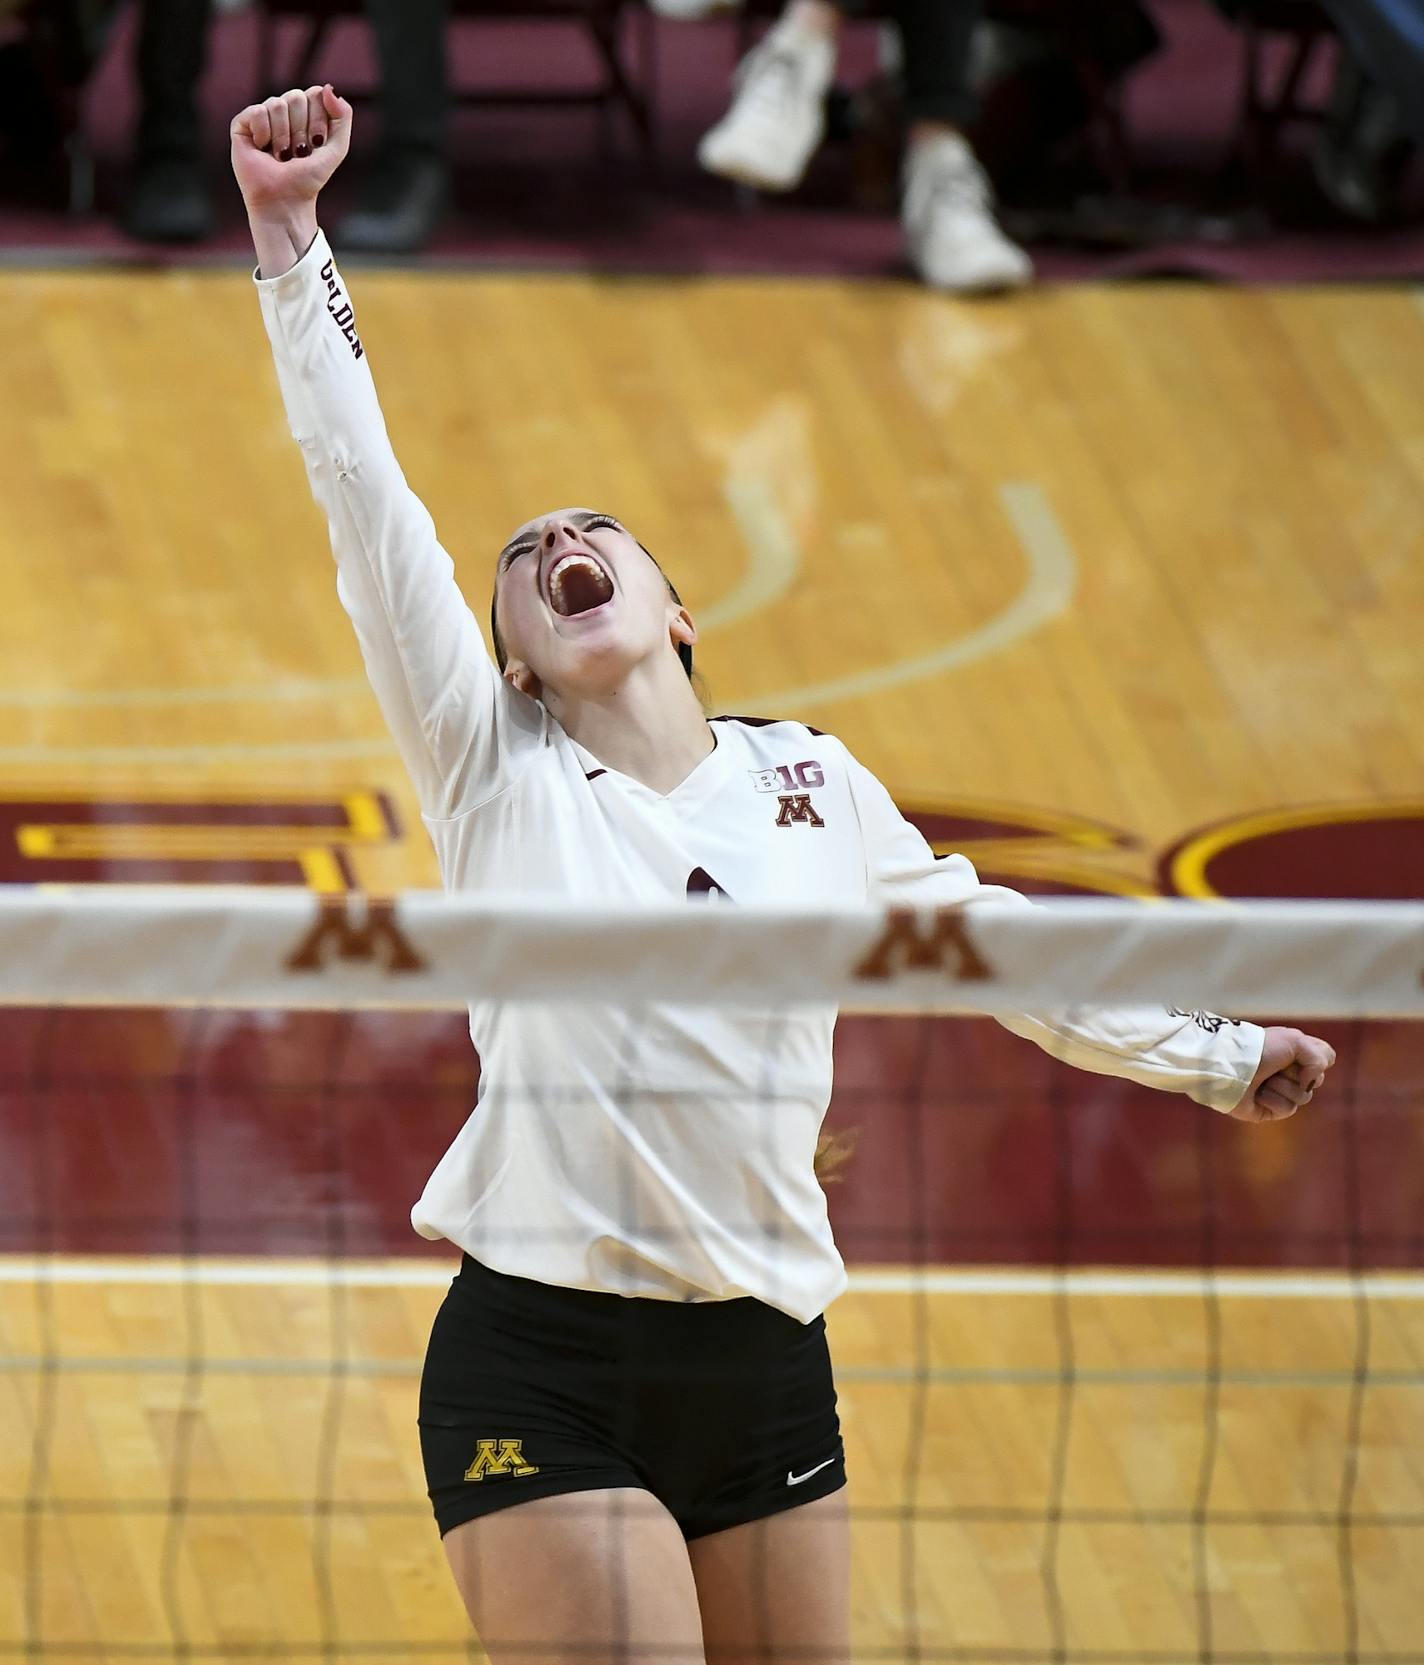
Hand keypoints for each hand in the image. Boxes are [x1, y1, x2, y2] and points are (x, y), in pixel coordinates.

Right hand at [230, 84, 350, 211]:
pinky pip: (257, 111)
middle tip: (297, 153)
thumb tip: (328, 87)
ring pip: (276, 103)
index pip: (315, 94)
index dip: (318, 122)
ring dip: (283, 137)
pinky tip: (262, 149)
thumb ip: (343, 117)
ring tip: (280, 156)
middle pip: (296, 96)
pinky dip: (264, 134)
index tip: (316, 146)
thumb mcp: (337, 148)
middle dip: (301, 130)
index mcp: (305, 114)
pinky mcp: (243, 124)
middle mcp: (283, 111)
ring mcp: (262, 116)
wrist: (284, 201)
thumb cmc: (308, 179)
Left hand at [1230, 1026, 1336, 1122]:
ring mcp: (1280, 1091)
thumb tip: (1311, 1082)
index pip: (1326, 1059)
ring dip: (1282, 1086)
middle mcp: (1290, 1072)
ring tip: (1263, 1080)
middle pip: (1317, 1080)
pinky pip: (1287, 1109)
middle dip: (1296, 1073)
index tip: (1297, 1053)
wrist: (1229, 1066)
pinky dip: (1273, 1100)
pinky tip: (1258, 1094)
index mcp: (1295, 1052)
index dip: (1316, 1059)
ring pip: (1303, 1096)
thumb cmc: (1259, 1049)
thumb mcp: (1296, 1040)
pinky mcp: (1269, 1109)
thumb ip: (1320, 1056)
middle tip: (1276, 1066)